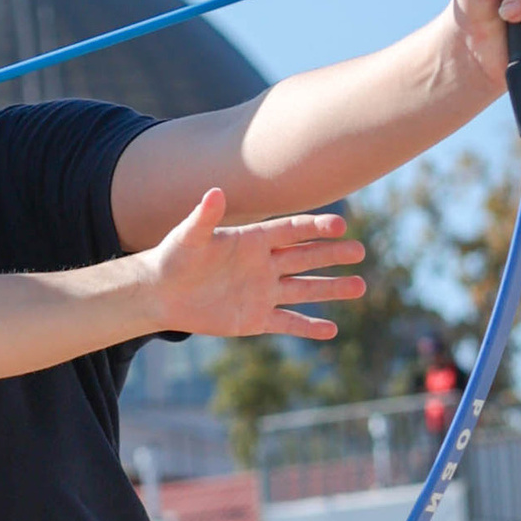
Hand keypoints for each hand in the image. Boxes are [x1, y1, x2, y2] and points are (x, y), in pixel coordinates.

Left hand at [141, 192, 365, 342]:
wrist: (160, 293)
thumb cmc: (173, 257)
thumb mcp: (188, 236)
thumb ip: (204, 217)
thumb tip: (214, 192)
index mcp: (252, 240)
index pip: (291, 231)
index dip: (314, 228)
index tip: (340, 225)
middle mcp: (263, 264)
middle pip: (305, 257)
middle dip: (332, 255)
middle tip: (359, 252)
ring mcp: (262, 292)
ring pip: (304, 289)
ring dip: (332, 289)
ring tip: (360, 286)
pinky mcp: (255, 318)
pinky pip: (287, 322)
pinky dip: (308, 327)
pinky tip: (332, 329)